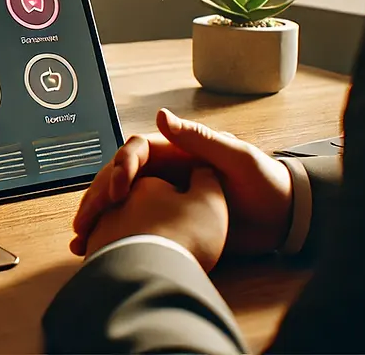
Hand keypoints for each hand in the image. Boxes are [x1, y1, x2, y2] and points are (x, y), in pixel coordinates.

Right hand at [71, 108, 292, 256]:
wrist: (283, 218)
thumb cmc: (265, 180)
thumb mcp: (236, 156)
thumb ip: (199, 138)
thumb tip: (160, 115)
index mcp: (175, 151)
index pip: (134, 152)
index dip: (120, 167)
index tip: (117, 191)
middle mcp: (161, 173)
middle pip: (116, 178)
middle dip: (97, 196)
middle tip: (85, 219)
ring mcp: (160, 198)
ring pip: (116, 203)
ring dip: (96, 217)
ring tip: (81, 238)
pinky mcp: (163, 222)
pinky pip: (131, 226)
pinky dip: (111, 236)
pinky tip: (94, 249)